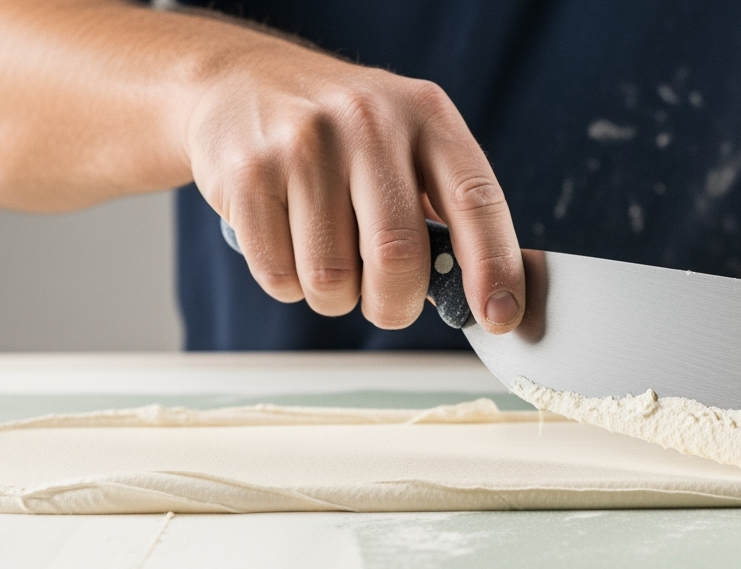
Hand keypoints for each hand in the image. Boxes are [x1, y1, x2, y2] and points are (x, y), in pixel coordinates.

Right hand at [183, 40, 523, 331]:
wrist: (240, 79)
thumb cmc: (341, 133)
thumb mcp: (406, 143)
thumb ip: (445, 213)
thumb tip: (488, 301)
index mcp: (426, 114)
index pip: (476, 200)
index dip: (494, 267)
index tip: (500, 317)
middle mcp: (368, 120)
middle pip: (397, 257)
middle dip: (394, 305)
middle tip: (385, 303)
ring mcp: (303, 143)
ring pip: (331, 280)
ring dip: (334, 297)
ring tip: (328, 258)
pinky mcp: (247, 173)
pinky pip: (279, 275)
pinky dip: (288, 284)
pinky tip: (288, 242)